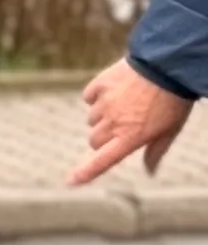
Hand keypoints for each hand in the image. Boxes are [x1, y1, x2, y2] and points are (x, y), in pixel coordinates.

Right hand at [71, 57, 191, 185]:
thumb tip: (150, 171)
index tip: (70, 181)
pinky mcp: (101, 84)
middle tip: (121, 126)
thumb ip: (156, 151)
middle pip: (94, 140)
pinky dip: (96, 97)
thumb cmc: (174, 99)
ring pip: (92, 118)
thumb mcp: (171, 129)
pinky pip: (89, 97)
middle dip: (103, 137)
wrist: (171, 64)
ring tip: (123, 103)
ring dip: (101, 116)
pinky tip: (112, 90)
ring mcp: (105, 104)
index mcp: (130, 138)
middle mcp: (113, 124)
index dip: (85, 172)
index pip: (102, 162)